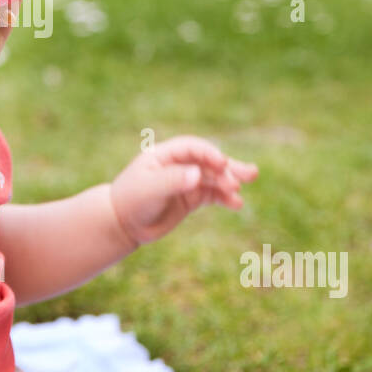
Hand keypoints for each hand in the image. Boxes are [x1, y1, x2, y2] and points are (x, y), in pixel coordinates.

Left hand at [109, 136, 257, 246]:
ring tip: (242, 189)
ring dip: (229, 182)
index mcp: (165, 155)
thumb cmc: (131, 201)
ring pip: (214, 178)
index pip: (193, 148)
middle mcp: (178, 165)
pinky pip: (212, 195)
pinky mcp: (191, 198)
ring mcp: (186, 181)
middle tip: (248, 175)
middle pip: (208, 161)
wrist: (123, 224)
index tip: (223, 164)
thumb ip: (172, 181)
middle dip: (228, 168)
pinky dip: (225, 198)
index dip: (209, 154)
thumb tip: (197, 175)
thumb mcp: (149, 189)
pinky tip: (236, 204)